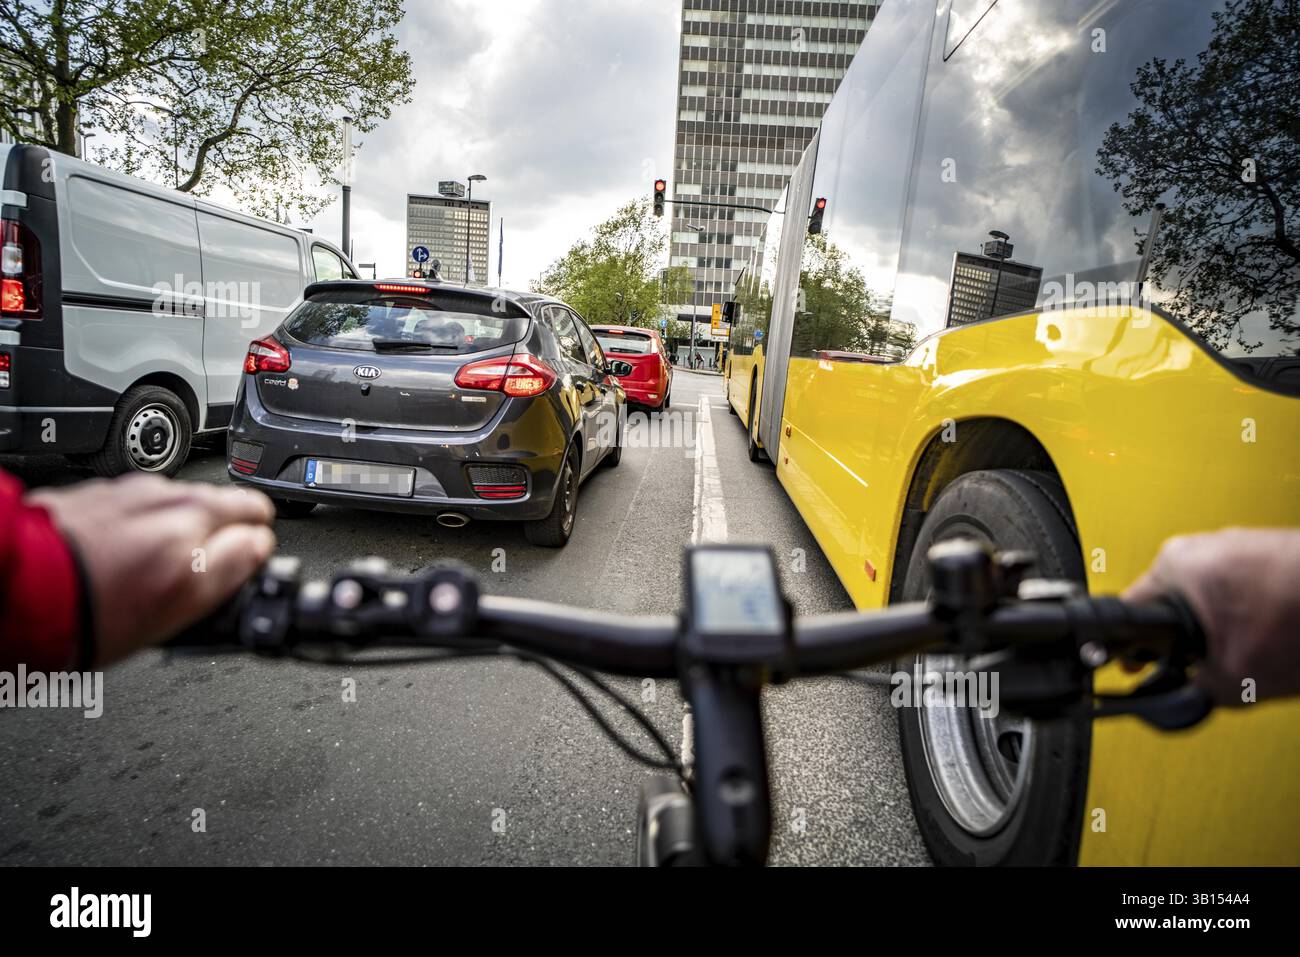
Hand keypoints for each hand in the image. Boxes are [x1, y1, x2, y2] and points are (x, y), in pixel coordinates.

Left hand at [30, 475, 275, 664]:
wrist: (16, 590)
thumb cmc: (87, 613)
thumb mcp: (179, 608)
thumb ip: (228, 570)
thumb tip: (253, 549)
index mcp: (199, 535)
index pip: (260, 529)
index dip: (255, 551)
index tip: (244, 564)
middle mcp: (174, 505)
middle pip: (232, 504)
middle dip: (233, 526)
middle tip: (215, 559)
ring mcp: (140, 492)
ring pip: (188, 500)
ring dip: (185, 522)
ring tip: (159, 562)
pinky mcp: (109, 488)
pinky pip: (146, 498)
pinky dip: (146, 518)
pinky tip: (126, 550)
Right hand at [1123, 528, 1299, 705]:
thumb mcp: (1234, 678)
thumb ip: (1195, 690)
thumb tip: (1191, 694)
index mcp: (1173, 565)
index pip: (1129, 614)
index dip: (1135, 655)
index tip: (1142, 671)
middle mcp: (1199, 545)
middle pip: (1170, 608)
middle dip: (1191, 643)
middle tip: (1216, 666)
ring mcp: (1235, 542)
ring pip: (1209, 600)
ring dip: (1226, 629)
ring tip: (1257, 649)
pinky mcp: (1266, 549)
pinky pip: (1241, 589)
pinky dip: (1254, 615)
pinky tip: (1277, 634)